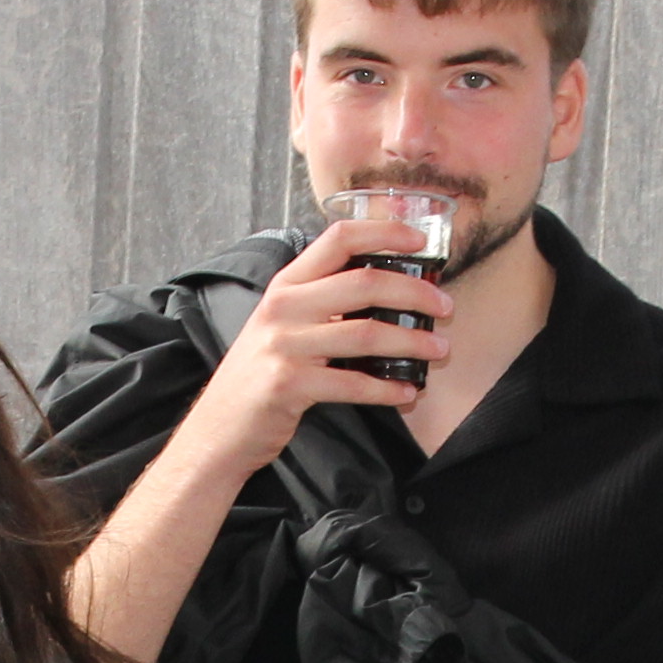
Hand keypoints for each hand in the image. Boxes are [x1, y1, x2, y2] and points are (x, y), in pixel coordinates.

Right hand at [179, 218, 456, 471]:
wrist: (218, 430)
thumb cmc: (258, 377)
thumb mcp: (280, 326)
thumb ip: (320, 304)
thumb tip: (385, 295)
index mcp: (286, 285)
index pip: (339, 239)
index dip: (384, 233)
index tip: (419, 240)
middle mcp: (283, 308)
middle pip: (364, 283)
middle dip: (414, 293)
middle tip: (444, 307)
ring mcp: (284, 346)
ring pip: (366, 334)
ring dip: (411, 343)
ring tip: (438, 350)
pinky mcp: (289, 385)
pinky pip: (352, 383)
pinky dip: (387, 388)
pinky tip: (406, 392)